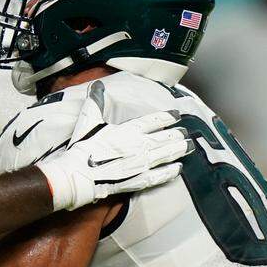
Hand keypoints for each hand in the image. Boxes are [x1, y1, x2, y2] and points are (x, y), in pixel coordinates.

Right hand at [36, 110, 192, 210]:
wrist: (78, 174)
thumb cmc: (83, 147)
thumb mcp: (88, 120)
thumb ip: (96, 102)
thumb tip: (98, 85)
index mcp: (130, 130)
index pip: (154, 120)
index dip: (168, 117)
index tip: (176, 115)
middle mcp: (140, 145)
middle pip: (165, 138)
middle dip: (177, 134)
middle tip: (185, 132)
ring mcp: (141, 164)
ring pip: (166, 155)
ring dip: (179, 150)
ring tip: (188, 146)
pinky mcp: (138, 180)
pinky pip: (159, 176)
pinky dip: (170, 172)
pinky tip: (178, 169)